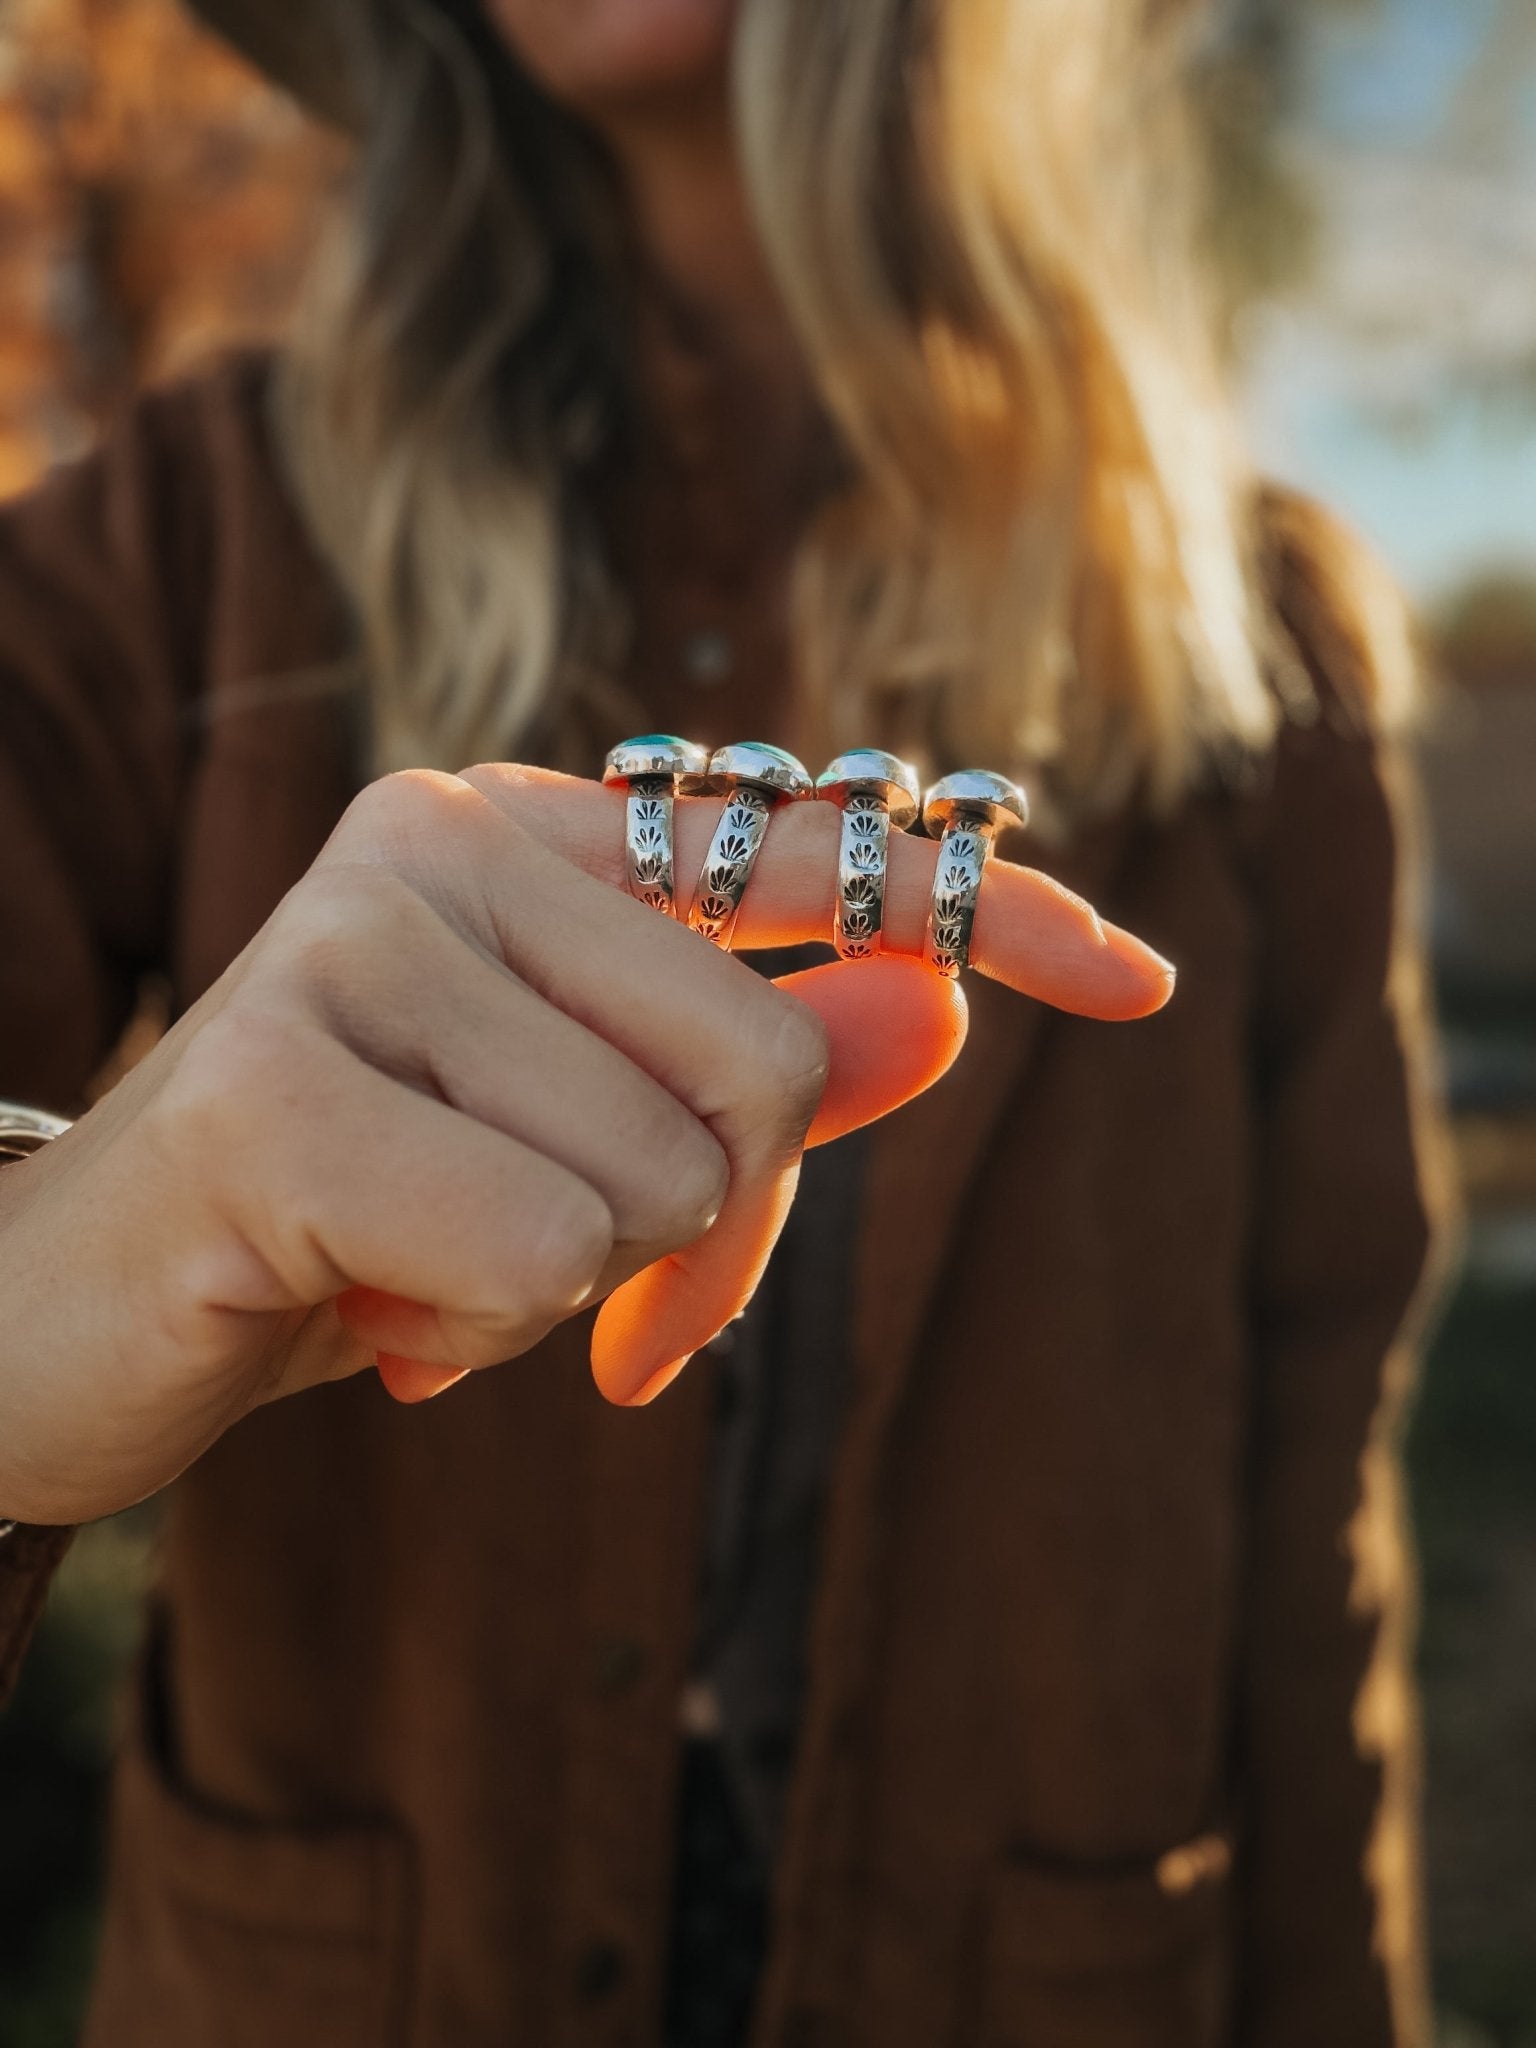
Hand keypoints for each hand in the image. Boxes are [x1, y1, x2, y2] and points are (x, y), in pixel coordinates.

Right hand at [0, 766, 1170, 1525]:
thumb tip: (942, 1003)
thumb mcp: (581, 1148)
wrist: (76, 1314)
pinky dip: (475, 1328)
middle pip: (762, 1067)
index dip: (986, 913)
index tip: (1140, 980)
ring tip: (420, 1265)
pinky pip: (536, 1249)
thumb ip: (760, 1070)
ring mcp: (349, 943)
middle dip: (698, 1226)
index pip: (809, 849)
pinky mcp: (273, 1080)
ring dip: (561, 1282)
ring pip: (656, 1176)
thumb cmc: (352, 1223)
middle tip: (558, 1275)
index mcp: (523, 833)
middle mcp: (440, 843)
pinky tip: (359, 1301)